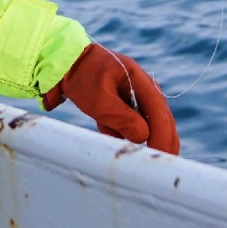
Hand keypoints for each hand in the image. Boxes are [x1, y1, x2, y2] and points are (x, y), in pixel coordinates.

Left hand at [43, 44, 179, 154]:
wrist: (64, 64)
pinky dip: (121, 131)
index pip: (159, 110)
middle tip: (159, 163)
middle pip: (160, 117)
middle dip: (162, 139)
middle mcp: (141, 87)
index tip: (159, 155)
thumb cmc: (82, 78)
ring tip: (129, 150)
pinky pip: (129, 122)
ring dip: (140, 137)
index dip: (162, 134)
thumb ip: (122, 118)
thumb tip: (144, 136)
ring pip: (146, 122)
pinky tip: (106, 129)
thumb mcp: (99, 101)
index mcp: (139, 80)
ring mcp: (133, 95)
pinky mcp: (121, 103)